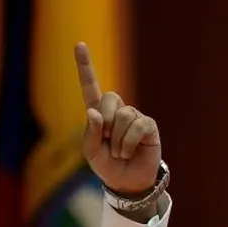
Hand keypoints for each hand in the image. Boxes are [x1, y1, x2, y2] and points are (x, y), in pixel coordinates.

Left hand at [76, 42, 161, 194]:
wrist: (127, 182)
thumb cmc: (107, 165)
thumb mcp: (92, 152)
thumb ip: (90, 133)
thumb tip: (93, 112)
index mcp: (98, 114)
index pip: (90, 87)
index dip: (85, 66)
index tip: (79, 44)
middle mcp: (117, 110)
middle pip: (109, 98)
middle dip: (105, 122)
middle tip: (108, 141)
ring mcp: (134, 116)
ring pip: (123, 116)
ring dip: (118, 140)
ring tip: (120, 152)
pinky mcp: (148, 125)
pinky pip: (137, 126)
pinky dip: (129, 143)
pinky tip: (130, 151)